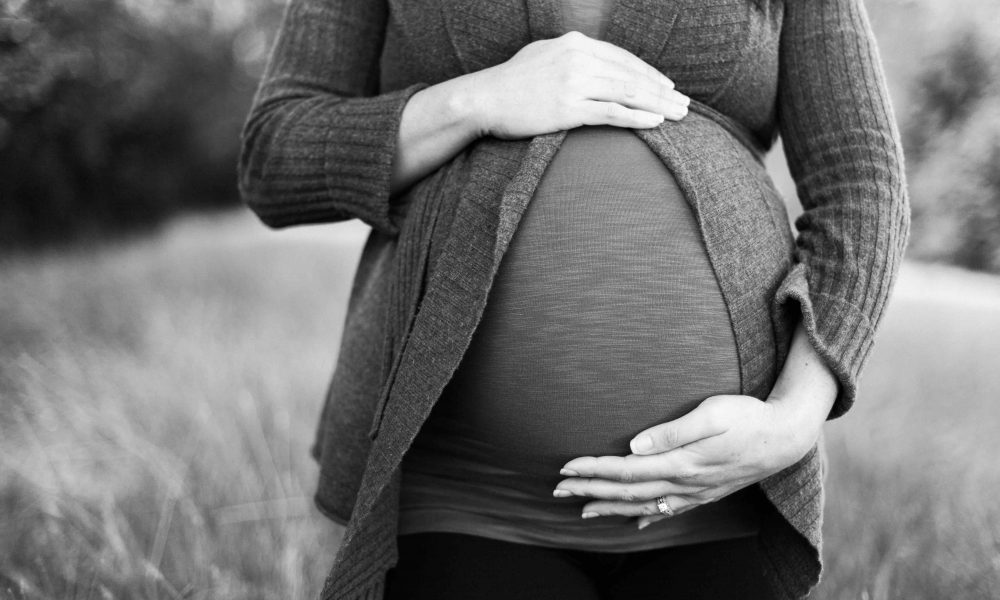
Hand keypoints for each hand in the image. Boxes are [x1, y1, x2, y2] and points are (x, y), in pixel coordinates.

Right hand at [467, 30, 689, 138]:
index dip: (649, 74)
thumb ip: (571, 56)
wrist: (483, 99)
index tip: (668, 87)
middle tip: (685, 104)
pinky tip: (656, 123)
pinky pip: (612, 112)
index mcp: (575, 43)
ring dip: (658, 105)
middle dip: (662, 91)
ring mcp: (574, 83)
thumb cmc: (511, 82)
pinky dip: (637, 118)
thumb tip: (594, 65)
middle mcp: (578, 58)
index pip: (623, 58)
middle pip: (631, 75)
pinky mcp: (568, 108)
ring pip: (628, 93)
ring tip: (679, 115)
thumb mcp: (543, 55)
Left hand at [552, 323, 837, 528]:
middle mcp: (685, 483)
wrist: (786, 437)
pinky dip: (646, 516)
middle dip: (591, 490)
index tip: (565, 468)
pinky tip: (634, 521)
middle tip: (558, 490)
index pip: (626, 470)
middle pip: (628, 490)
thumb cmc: (748, 416)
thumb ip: (673, 431)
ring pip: (644, 504)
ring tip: (582, 510)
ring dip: (611, 506)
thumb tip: (634, 445)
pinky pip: (668, 510)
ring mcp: (695, 492)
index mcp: (682, 462)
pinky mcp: (705, 492)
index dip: (594, 469)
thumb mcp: (712, 414)